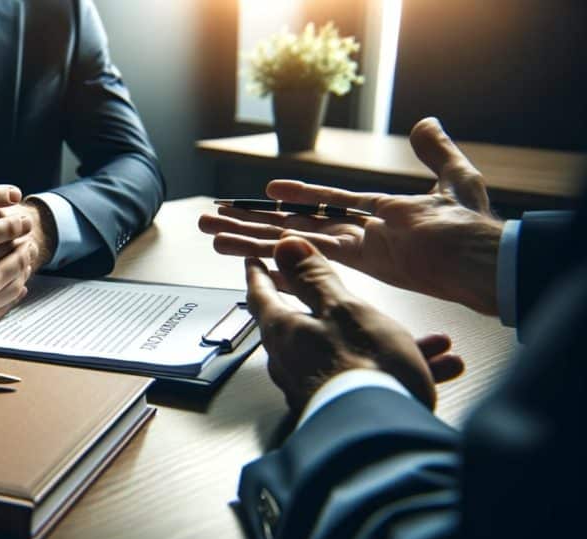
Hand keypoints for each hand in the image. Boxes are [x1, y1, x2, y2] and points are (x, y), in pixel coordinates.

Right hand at [199, 117, 503, 314]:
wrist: (483, 259)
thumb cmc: (472, 226)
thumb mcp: (455, 179)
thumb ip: (435, 154)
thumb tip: (425, 123)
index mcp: (376, 217)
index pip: (326, 203)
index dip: (298, 198)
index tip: (267, 192)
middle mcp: (356, 234)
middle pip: (294, 226)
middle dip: (253, 224)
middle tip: (214, 219)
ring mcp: (352, 249)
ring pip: (289, 241)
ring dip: (248, 238)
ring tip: (211, 233)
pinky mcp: (354, 259)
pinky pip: (305, 253)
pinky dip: (272, 253)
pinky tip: (243, 252)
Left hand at [247, 237, 463, 412]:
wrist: (384, 438)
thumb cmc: (364, 369)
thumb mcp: (343, 308)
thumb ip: (314, 278)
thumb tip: (284, 246)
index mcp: (284, 332)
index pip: (262, 294)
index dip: (260, 273)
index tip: (255, 260)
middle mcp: (292, 363)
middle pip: (310, 324)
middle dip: (344, 308)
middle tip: (352, 296)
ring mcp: (316, 389)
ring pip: (354, 353)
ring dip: (393, 344)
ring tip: (433, 343)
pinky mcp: (342, 410)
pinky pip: (371, 381)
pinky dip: (403, 371)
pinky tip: (441, 368)